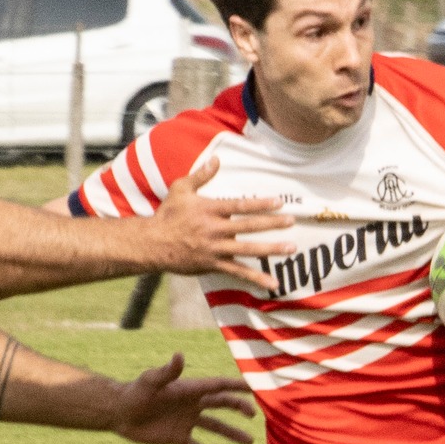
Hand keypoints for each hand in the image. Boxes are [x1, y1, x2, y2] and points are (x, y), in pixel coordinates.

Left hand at [111, 352, 256, 443]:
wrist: (120, 413)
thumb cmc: (134, 393)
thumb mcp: (150, 381)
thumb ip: (167, 372)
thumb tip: (179, 356)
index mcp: (189, 389)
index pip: (217, 386)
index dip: (235, 386)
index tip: (253, 388)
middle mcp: (191, 404)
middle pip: (221, 405)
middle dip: (238, 408)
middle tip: (253, 416)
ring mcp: (186, 421)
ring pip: (215, 427)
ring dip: (232, 434)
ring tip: (249, 442)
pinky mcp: (178, 437)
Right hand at [147, 157, 291, 292]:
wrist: (153, 244)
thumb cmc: (167, 214)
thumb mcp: (181, 189)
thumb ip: (201, 175)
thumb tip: (216, 159)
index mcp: (209, 210)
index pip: (239, 206)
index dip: (260, 204)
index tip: (279, 202)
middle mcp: (215, 229)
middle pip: (248, 226)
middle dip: (272, 224)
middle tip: (291, 221)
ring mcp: (215, 249)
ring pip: (248, 249)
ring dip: (271, 249)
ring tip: (291, 248)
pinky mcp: (214, 265)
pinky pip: (238, 272)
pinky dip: (256, 278)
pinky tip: (272, 284)